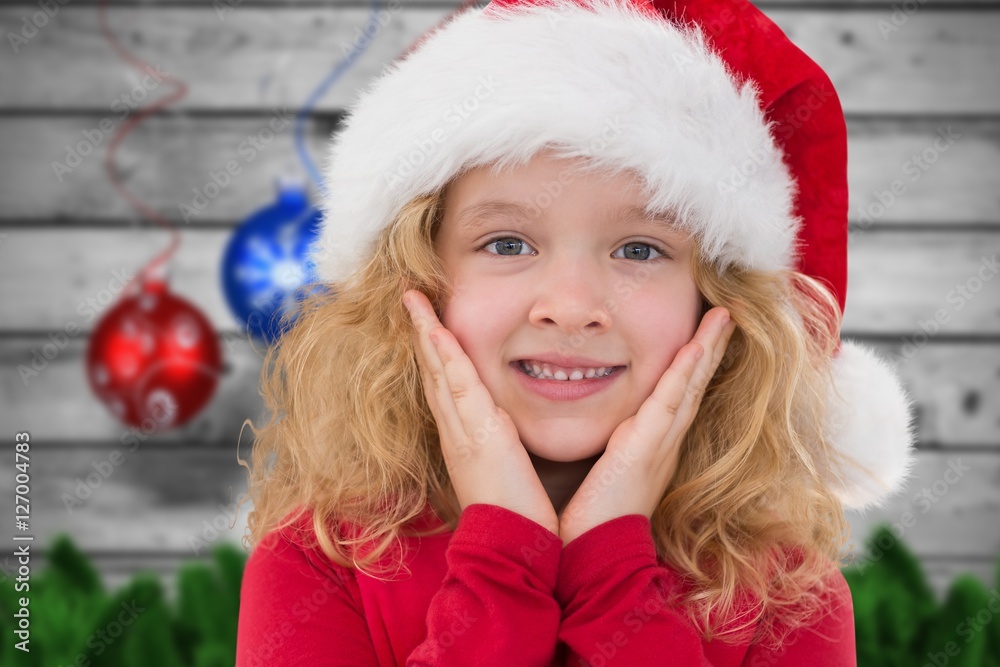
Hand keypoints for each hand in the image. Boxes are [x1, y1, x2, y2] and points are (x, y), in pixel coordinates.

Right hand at [402, 289, 559, 535]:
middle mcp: (456, 431)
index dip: (434, 352)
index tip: (427, 322)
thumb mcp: (504, 468)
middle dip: (421, 333)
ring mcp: (463, 431)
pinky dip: (444, 357)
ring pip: (439, 372)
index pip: (444, 385)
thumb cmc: (514, 513)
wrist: (510, 547)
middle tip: (411, 298)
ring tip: (414, 300)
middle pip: (432, 372)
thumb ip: (500, 443)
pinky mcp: (478, 435)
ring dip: (426, 333)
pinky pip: (457, 388)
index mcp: (464, 437)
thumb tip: (503, 424)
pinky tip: (435, 331)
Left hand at [558, 307, 736, 545]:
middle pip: (691, 386)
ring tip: (722, 316)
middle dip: (709, 349)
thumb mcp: (600, 473)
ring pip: (687, 387)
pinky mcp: (645, 450)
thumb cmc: (590, 522)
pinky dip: (684, 373)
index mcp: (648, 447)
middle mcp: (661, 444)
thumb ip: (604, 452)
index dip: (690, 365)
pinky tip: (696, 347)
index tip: (701, 335)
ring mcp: (658, 446)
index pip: (675, 397)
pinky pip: (669, 403)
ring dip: (706, 350)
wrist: (592, 557)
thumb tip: (597, 437)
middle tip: (724, 314)